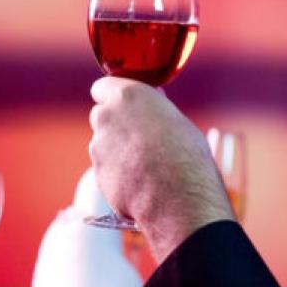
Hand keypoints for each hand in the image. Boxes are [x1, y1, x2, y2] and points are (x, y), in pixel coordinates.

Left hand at [88, 77, 233, 262]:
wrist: (181, 199)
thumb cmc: (188, 156)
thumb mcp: (178, 121)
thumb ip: (155, 107)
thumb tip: (154, 97)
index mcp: (127, 96)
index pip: (102, 87)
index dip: (111, 96)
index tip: (120, 105)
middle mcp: (106, 117)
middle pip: (101, 116)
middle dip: (114, 125)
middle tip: (139, 139)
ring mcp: (98, 147)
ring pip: (103, 145)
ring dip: (116, 152)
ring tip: (146, 167)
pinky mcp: (98, 174)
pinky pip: (106, 171)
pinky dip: (118, 176)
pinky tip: (141, 185)